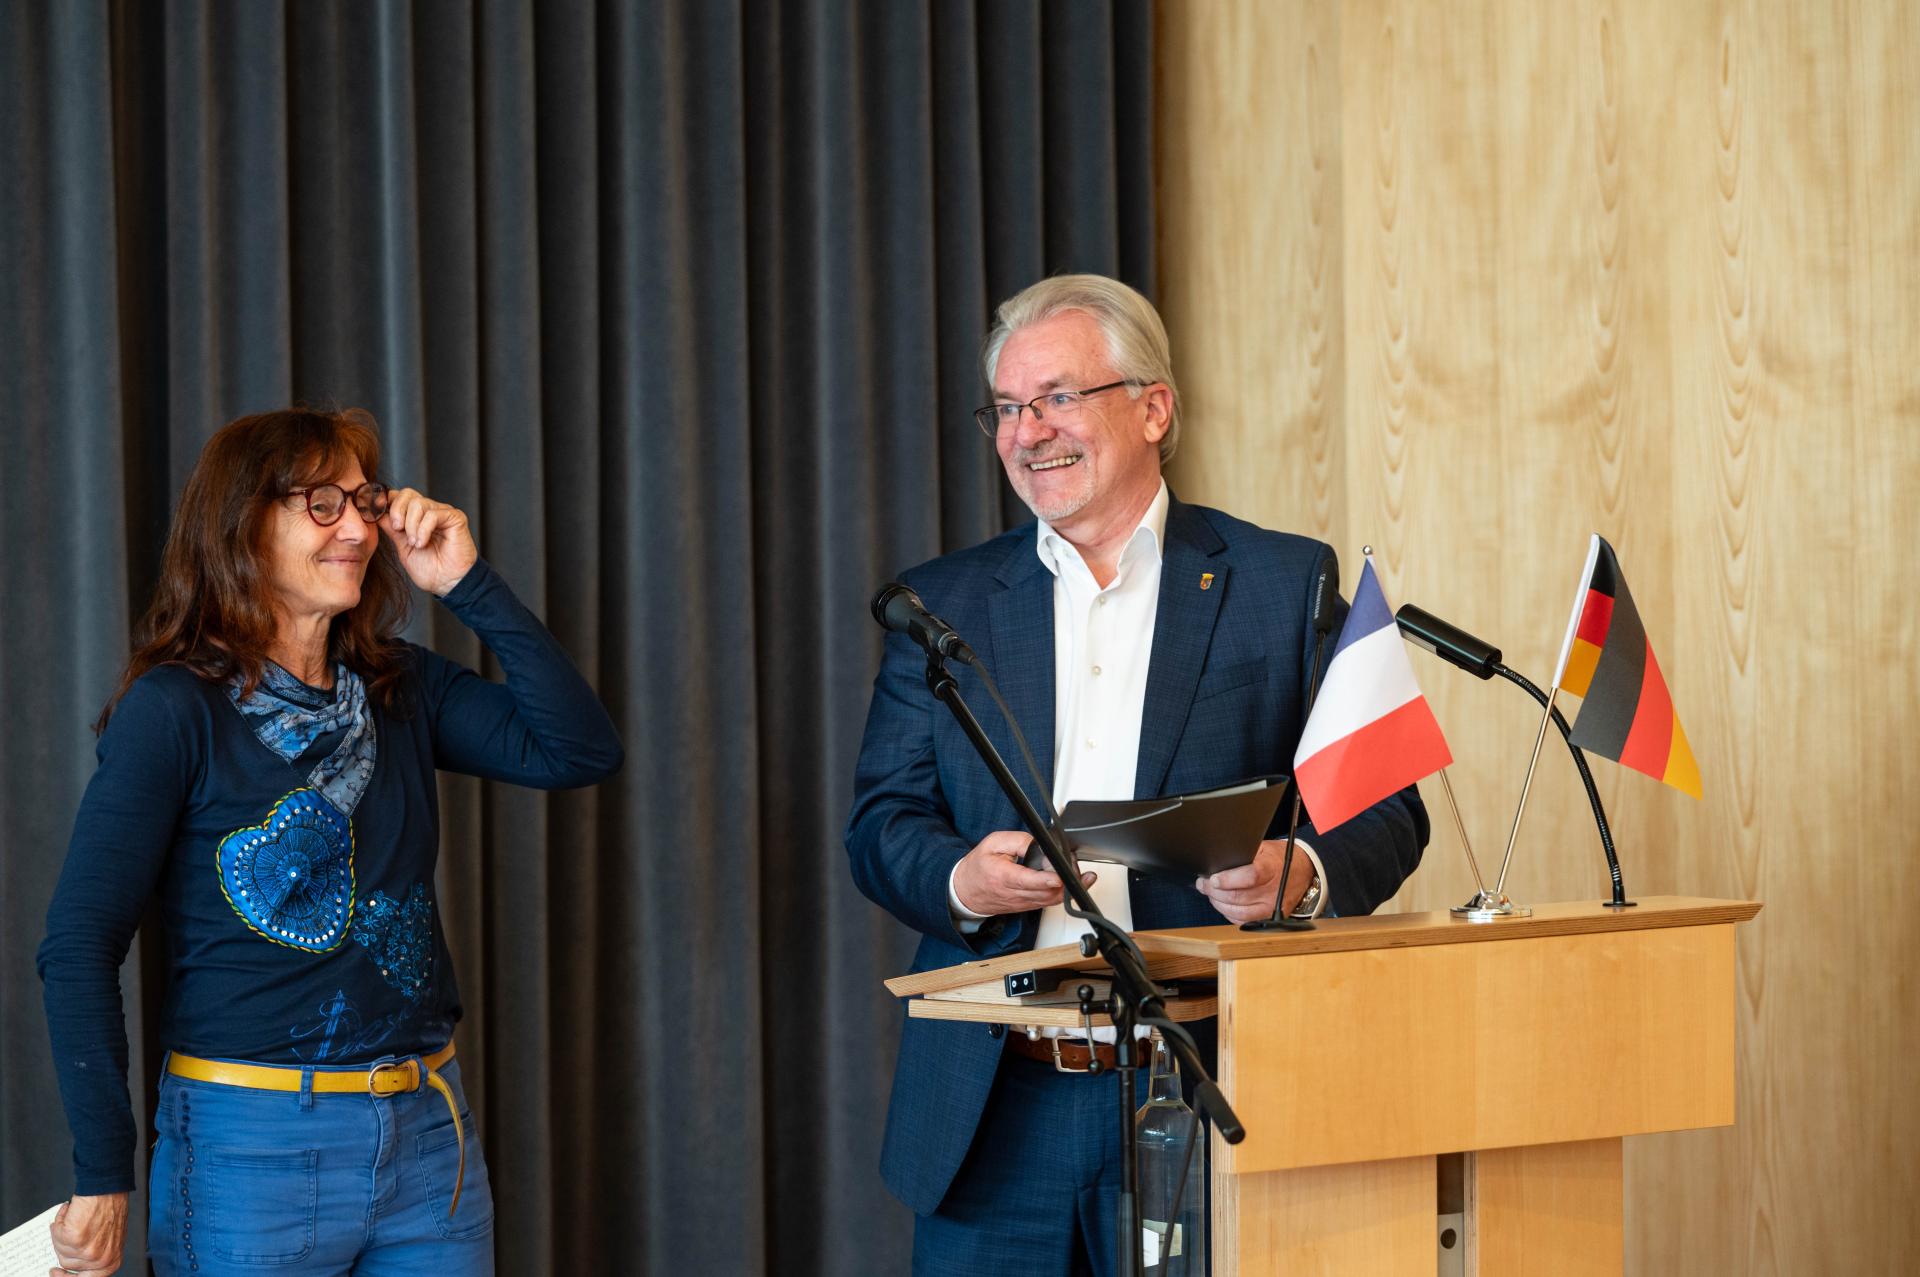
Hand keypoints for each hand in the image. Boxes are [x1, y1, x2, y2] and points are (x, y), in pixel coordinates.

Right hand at [49, 1192, 126, 1275]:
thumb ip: (95, 1253)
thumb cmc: (110, 1207)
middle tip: (67, 1230)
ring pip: (59, 1249)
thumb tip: (71, 1258)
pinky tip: (69, 1210)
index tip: (54, 1272)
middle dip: (63, 1246)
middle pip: (67, 1263)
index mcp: (111, 1262)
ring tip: (73, 1217)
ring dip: (61, 1232)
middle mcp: (100, 1260)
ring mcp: (87, 1251)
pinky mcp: (75, 1238)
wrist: (108, 1186)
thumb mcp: (110, 1238)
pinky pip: (56, 1234)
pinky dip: (59, 1221)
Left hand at [381, 488, 478, 596]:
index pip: (399, 496)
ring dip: (412, 525)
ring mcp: (443, 513)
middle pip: (407, 494)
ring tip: (415, 543)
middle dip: (397, 510)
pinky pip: (433, 514)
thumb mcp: (402, 546)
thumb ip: (391, 528)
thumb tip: (376, 513)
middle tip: (398, 529)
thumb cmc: (429, 569)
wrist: (447, 583)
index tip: (378, 514)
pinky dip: (424, 529)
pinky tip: (423, 543)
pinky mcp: (455, 518)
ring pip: (418, 503)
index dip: (387, 502)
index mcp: (416, 517)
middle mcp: (429, 511)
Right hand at [953, 830, 1096, 916]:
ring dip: (1069, 889)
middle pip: (1046, 893)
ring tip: (1083, 876)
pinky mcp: (1027, 907)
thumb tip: (1040, 843)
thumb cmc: (978, 867)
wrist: (965, 891)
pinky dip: (1063, 894)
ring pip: (1051, 900)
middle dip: (1066, 880)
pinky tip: (1074, 884)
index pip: (1028, 881)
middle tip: (1078, 867)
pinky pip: (1049, 903)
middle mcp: (1014, 893)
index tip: (1061, 875)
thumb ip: (1018, 840)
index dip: (1047, 879)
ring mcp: (1022, 903)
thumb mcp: (993, 843)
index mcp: (1004, 876)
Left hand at [1195, 839, 1315, 923]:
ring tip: (1210, 893)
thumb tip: (1217, 859)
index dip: (1228, 879)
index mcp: (1271, 869)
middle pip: (1238, 896)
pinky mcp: (1269, 918)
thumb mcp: (1263, 847)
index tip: (1212, 878)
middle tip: (1203, 884)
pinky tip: (1222, 904)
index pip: (1249, 877)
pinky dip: (1228, 914)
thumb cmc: (1278, 858)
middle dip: (1214, 891)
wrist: (1303, 872)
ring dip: (1218, 903)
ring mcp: (1271, 908)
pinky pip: (1243, 921)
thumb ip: (1243, 854)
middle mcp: (1273, 892)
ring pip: (1238, 912)